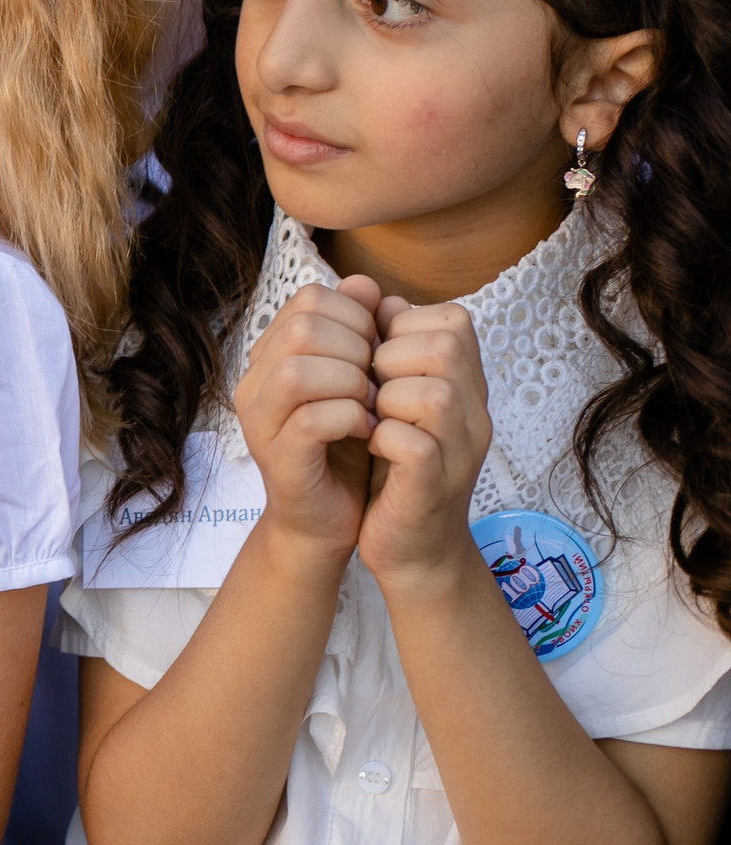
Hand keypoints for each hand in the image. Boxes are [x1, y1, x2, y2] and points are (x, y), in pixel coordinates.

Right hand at [232, 278, 379, 566]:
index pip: (309, 300)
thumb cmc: (345, 446)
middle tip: (378, 379)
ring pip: (299, 370)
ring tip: (374, 403)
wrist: (328, 519)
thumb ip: (358, 331)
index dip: (356, 316)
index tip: (378, 350)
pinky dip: (352, 418)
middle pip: (302, 328)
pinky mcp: (278, 458)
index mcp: (271, 354)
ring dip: (353, 382)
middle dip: (357, 347)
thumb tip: (365, 284)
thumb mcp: (358, 379)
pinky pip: (313, 420)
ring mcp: (261, 421)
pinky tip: (369, 429)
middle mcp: (254, 382)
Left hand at [357, 299, 492, 590]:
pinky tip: (372, 446)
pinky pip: (413, 442)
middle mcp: (476, 413)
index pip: (451, 320)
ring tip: (370, 418)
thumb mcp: (394, 397)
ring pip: (431, 392)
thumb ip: (391, 348)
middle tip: (370, 389)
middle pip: (445, 346)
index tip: (377, 360)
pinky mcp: (435, 485)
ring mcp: (462, 450)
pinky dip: (382, 438)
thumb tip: (375, 296)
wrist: (412, 548)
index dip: (402, 329)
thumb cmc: (395, 465)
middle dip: (391, 359)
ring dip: (385, 399)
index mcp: (466, 385)